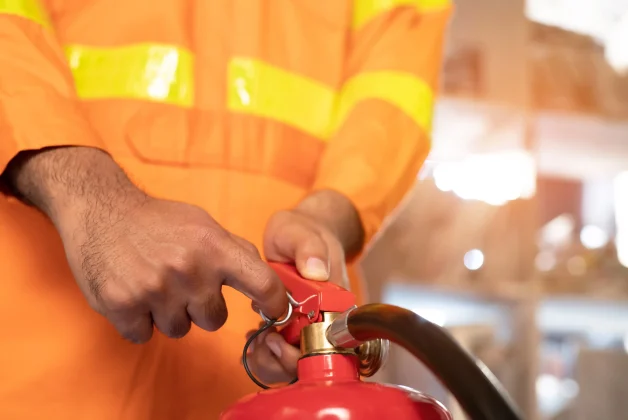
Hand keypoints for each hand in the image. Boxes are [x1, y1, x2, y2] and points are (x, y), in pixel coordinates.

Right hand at [5, 147, 286, 342]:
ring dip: (168, 314)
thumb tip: (266, 280)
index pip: (262, 284)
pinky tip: (132, 293)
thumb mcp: (203, 224)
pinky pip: (144, 335)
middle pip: (214, 320)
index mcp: (214, 248)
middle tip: (180, 283)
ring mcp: (155, 289)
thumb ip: (234, 251)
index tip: (276, 312)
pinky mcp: (123, 305)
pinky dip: (138, 321)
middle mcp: (189, 270)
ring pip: (179, 329)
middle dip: (200, 307)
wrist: (101, 210)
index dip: (275, 304)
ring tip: (153, 283)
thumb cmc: (158, 221)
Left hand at [245, 190, 363, 383]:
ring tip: (256, 339)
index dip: (302, 351)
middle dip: (282, 359)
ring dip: (272, 360)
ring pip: (296, 363)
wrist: (294, 233)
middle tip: (261, 340)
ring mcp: (310, 325)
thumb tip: (317, 272)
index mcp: (336, 301)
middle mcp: (327, 318)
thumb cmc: (301, 231)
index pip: (329, 342)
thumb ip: (309, 248)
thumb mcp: (301, 232)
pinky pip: (283, 354)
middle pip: (312, 360)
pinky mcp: (293, 328)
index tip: (276, 338)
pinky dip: (266, 354)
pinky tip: (254, 339)